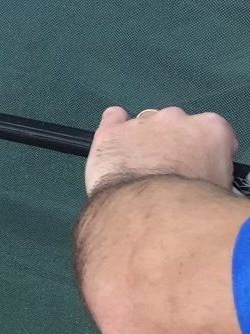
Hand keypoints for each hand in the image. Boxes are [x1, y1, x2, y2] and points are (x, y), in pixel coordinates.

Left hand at [85, 105, 237, 196]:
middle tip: (170, 176)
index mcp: (211, 130)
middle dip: (174, 148)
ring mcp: (141, 123)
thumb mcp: (222, 192)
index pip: (214, 134)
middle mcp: (176, 118)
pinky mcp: (111, 132)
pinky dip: (115, 130)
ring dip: (146, 143)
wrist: (153, 215)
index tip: (201, 170)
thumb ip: (214, 173)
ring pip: (146, 125)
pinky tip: (116, 146)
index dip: (207, 154)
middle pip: (177, 128)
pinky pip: (113, 119)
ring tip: (141, 171)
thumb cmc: (195, 208)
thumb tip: (204, 180)